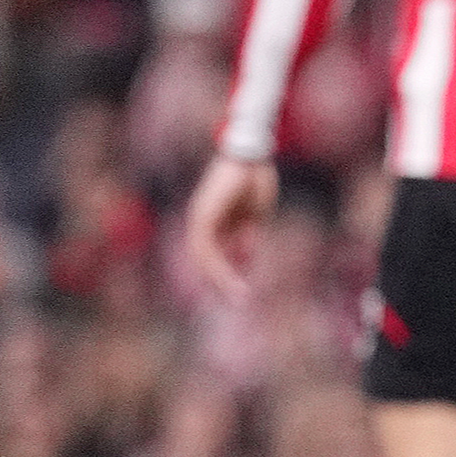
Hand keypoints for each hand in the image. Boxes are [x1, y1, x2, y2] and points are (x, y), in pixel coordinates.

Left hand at [185, 151, 277, 302]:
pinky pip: (206, 250)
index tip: (241, 289)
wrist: (252, 155)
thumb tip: (245, 258)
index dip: (227, 272)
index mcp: (214, 219)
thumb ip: (246, 237)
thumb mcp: (253, 216)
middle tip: (238, 300)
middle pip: (207, 259)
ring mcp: (200, 218)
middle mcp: (202, 220)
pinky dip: (218, 267)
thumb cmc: (255, 178)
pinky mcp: (202, 217)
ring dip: (220, 280)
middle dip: (222, 281)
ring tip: (238, 296)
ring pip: (205, 259)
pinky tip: (231, 280)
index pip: (215, 253)